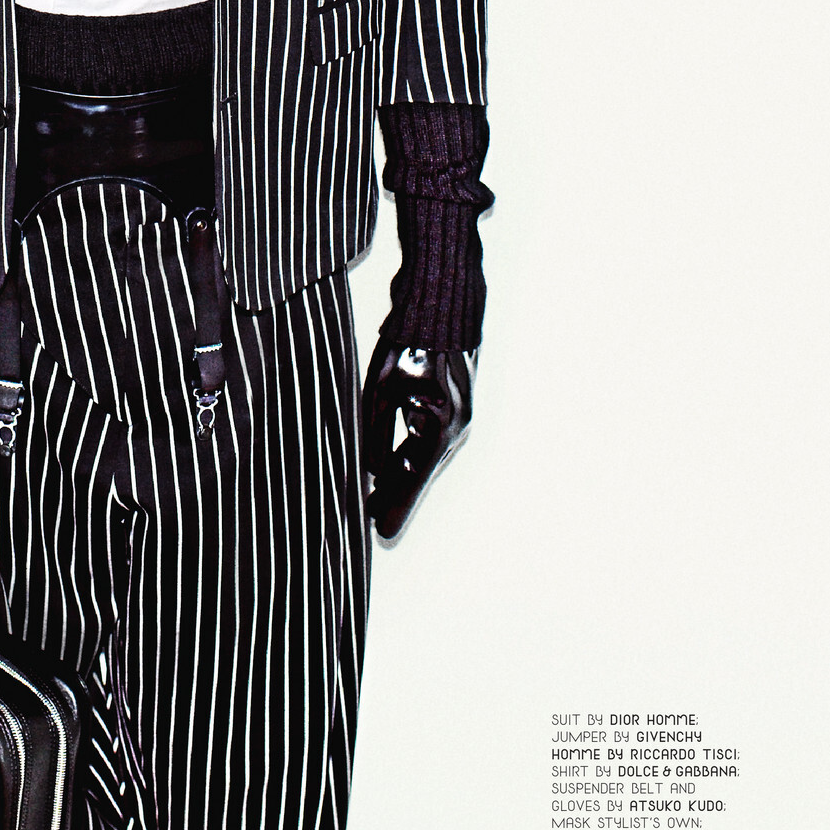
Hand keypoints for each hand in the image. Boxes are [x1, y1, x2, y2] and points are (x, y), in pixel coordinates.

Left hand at [363, 340, 475, 541]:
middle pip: (421, 471)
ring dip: (403, 476)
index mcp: (439, 425)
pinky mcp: (455, 403)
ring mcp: (460, 415)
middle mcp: (456, 426)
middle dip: (395, 494)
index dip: (394, 505)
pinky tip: (394, 465)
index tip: (380, 531)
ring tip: (376, 498)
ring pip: (427, 457)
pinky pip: (432, 440)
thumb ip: (375, 432)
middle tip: (370, 519)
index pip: (412, 477)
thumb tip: (370, 470)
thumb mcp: (381, 387)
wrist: (443, 297)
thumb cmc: (411, 336)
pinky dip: (414, 455)